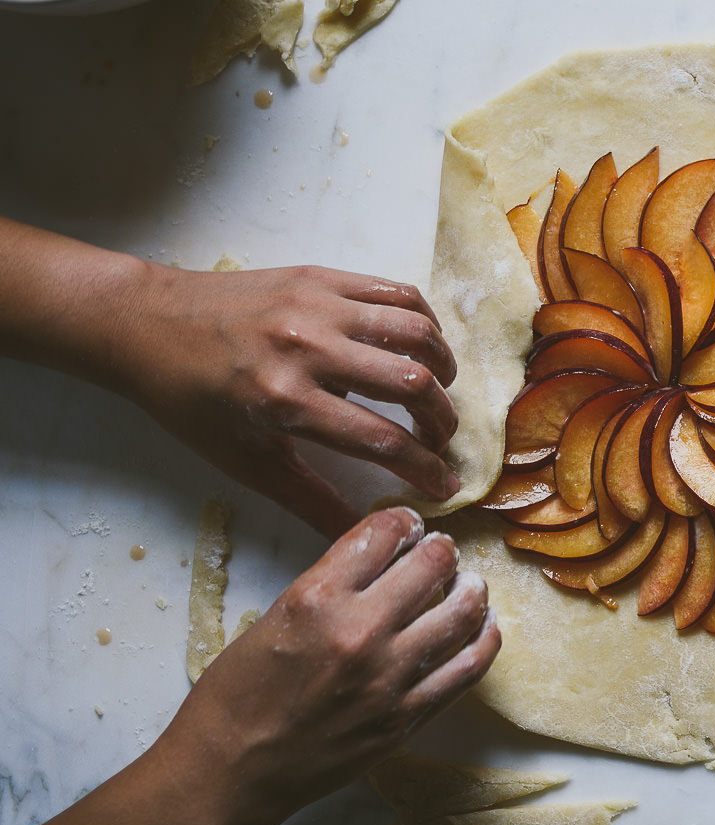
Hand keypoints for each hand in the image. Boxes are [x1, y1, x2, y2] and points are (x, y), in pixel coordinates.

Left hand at [115, 264, 462, 536]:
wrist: (146, 323)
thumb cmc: (192, 399)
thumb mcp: (246, 462)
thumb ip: (311, 500)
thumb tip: (363, 535)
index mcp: (285, 400)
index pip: (384, 441)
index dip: (426, 469)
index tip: (444, 484)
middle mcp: (306, 347)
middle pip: (413, 382)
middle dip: (443, 421)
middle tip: (440, 440)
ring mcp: (316, 304)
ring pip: (416, 332)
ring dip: (444, 368)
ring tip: (440, 391)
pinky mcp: (320, 276)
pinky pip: (396, 292)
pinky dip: (424, 322)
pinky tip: (421, 348)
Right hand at [157, 506, 500, 824]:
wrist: (229, 773)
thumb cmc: (235, 699)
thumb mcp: (271, 619)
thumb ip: (327, 590)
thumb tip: (377, 566)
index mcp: (315, 599)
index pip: (381, 533)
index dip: (401, 521)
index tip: (408, 524)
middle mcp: (360, 632)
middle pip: (430, 566)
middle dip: (440, 550)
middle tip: (442, 551)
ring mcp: (390, 677)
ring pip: (461, 613)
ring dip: (471, 590)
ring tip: (470, 585)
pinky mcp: (408, 717)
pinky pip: (468, 668)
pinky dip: (484, 640)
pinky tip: (485, 628)